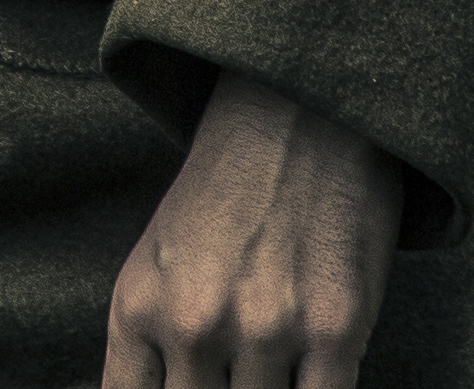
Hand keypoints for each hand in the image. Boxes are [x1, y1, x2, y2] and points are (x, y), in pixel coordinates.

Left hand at [103, 74, 396, 388]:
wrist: (296, 112)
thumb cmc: (225, 194)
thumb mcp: (157, 264)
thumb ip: (152, 347)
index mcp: (137, 309)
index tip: (187, 386)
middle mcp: (194, 324)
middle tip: (235, 369)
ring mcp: (265, 329)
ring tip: (274, 356)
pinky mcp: (335, 329)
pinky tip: (311, 372)